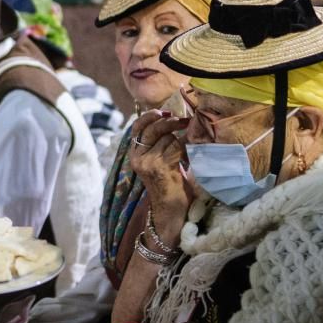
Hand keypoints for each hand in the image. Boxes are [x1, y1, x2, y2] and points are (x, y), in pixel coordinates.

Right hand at [126, 111, 194, 246]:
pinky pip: (175, 148)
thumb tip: (172, 118)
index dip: (150, 116)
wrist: (171, 211)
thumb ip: (159, 142)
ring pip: (167, 138)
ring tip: (185, 153)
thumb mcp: (159, 160)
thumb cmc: (169, 184)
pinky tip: (188, 159)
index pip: (138, 127)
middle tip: (184, 120)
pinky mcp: (160, 168)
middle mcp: (138, 158)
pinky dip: (185, 150)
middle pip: (153, 128)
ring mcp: (148, 163)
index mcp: (135, 154)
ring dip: (180, 141)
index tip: (164, 111)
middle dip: (170, 122)